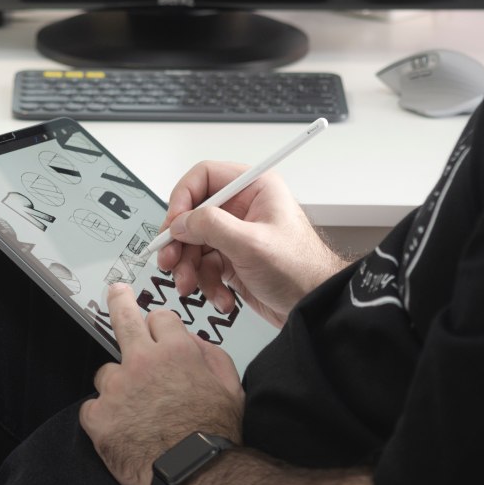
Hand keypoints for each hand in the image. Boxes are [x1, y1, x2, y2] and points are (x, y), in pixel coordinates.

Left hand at [79, 283, 244, 484]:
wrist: (194, 473)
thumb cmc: (213, 436)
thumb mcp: (230, 387)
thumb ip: (212, 355)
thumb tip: (192, 340)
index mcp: (177, 351)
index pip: (158, 317)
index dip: (159, 326)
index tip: (154, 329)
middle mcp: (143, 362)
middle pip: (123, 317)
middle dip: (119, 301)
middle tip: (116, 294)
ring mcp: (117, 388)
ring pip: (107, 371)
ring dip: (118, 384)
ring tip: (136, 410)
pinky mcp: (98, 416)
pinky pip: (92, 406)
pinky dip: (104, 417)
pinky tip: (122, 429)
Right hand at [155, 161, 345, 328]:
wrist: (313, 307)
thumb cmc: (301, 269)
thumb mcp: (252, 244)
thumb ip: (212, 226)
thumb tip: (181, 221)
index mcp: (254, 188)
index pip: (204, 177)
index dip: (183, 198)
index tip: (174, 224)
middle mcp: (243, 208)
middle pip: (193, 214)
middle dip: (180, 242)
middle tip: (170, 260)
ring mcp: (236, 234)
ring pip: (194, 244)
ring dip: (189, 268)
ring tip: (191, 286)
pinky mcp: (232, 259)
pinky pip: (204, 266)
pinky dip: (206, 283)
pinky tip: (220, 296)